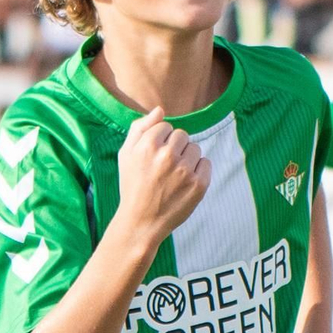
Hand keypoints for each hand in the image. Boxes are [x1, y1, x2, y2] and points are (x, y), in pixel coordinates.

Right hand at [114, 107, 210, 245]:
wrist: (141, 222)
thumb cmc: (133, 185)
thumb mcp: (126, 154)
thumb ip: (140, 128)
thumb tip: (160, 110)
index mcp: (148, 145)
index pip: (166, 126)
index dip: (160, 142)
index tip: (153, 158)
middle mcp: (168, 156)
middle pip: (182, 135)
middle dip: (174, 149)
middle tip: (163, 169)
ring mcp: (185, 171)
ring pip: (195, 149)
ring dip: (187, 159)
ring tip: (173, 178)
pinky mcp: (199, 185)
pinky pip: (206, 163)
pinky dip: (198, 171)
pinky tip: (184, 184)